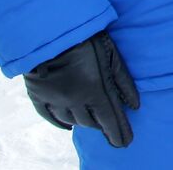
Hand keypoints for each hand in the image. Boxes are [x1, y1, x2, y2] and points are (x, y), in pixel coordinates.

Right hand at [24, 31, 139, 147]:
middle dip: (101, 124)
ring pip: (71, 120)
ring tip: (92, 120)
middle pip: (90, 122)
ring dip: (84, 121)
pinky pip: (50, 117)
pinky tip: (69, 125)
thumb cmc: (87, 38)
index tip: (124, 143)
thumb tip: (135, 106)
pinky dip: (61, 122)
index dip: (118, 132)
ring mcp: (54, 99)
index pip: (109, 120)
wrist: (49, 29)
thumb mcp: (112, 55)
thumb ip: (123, 82)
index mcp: (94, 92)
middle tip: (109, 124)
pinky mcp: (38, 95)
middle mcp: (73, 101)